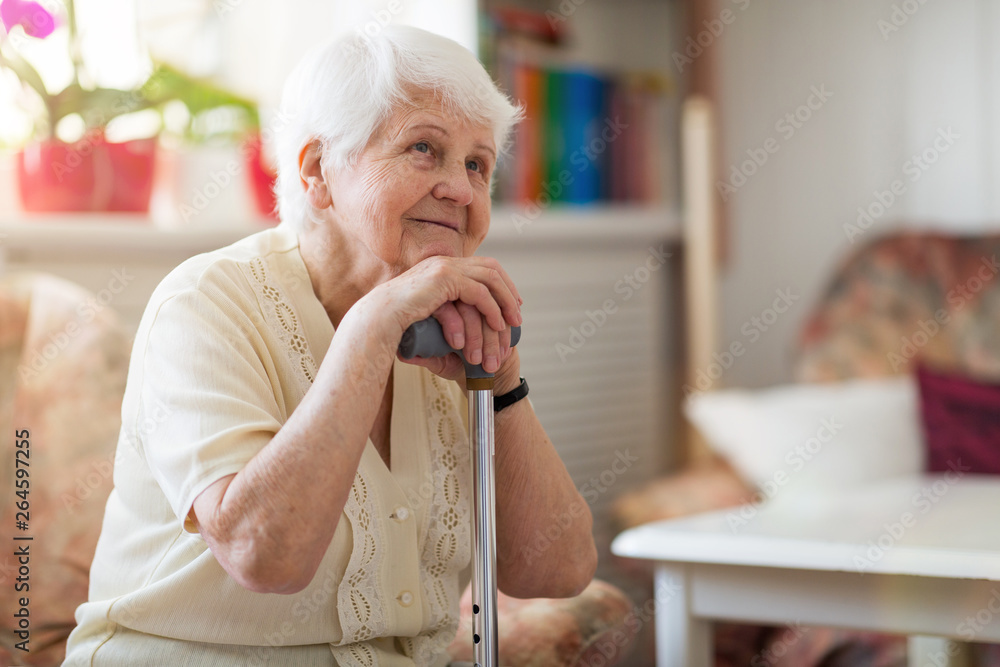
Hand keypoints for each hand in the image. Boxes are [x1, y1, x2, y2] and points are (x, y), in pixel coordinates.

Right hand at [357, 255, 522, 381]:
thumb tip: (460, 322)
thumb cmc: (397, 322)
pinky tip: (496, 325)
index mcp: (441, 266)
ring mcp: (444, 267)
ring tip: (512, 324)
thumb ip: (444, 309)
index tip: (512, 304)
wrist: (377, 319)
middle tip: (517, 315)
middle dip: (508, 290)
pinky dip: (491, 309)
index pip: (481, 266)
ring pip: (489, 279)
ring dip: (504, 302)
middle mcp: (444, 261)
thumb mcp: (427, 311)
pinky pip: (479, 293)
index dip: (501, 283)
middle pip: (491, 267)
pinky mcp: (444, 279)